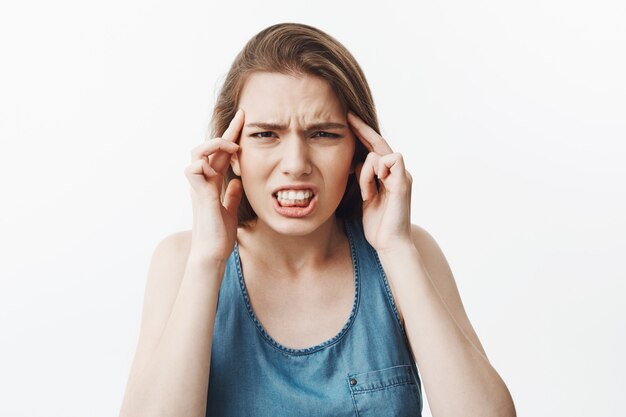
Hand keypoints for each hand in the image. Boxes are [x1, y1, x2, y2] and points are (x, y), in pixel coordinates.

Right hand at [184, 108, 244, 262]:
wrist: (212, 253)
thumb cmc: (219, 235)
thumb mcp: (230, 210)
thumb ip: (231, 195)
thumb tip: (237, 182)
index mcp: (212, 183)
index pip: (222, 154)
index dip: (231, 136)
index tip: (244, 119)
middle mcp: (203, 181)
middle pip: (209, 147)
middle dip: (226, 131)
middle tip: (242, 119)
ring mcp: (199, 186)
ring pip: (197, 153)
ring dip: (215, 145)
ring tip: (233, 147)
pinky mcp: (199, 194)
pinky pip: (193, 169)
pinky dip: (205, 164)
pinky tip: (222, 170)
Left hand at [347, 111, 412, 254]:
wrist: (389, 244)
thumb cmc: (377, 226)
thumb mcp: (365, 198)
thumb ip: (363, 179)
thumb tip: (355, 163)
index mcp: (388, 176)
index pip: (374, 149)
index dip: (362, 134)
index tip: (348, 121)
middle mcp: (397, 173)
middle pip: (378, 143)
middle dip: (362, 129)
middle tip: (348, 116)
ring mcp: (401, 176)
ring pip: (377, 154)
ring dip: (365, 173)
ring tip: (365, 194)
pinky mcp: (403, 182)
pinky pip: (387, 160)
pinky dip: (375, 172)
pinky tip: (371, 190)